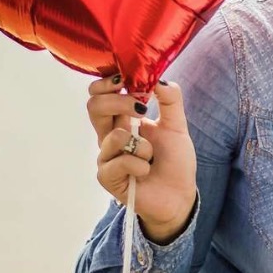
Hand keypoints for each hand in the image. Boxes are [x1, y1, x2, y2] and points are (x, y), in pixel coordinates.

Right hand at [87, 75, 197, 242]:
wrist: (179, 195)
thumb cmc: (174, 161)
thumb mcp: (177, 125)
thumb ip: (170, 99)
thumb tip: (157, 77)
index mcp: (121, 119)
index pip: (99, 94)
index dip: (107, 83)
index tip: (126, 79)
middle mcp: (109, 135)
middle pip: (94, 106)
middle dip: (120, 103)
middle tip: (142, 109)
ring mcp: (106, 156)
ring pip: (113, 136)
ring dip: (142, 145)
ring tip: (151, 156)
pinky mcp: (107, 177)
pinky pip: (120, 162)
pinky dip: (140, 164)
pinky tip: (146, 171)